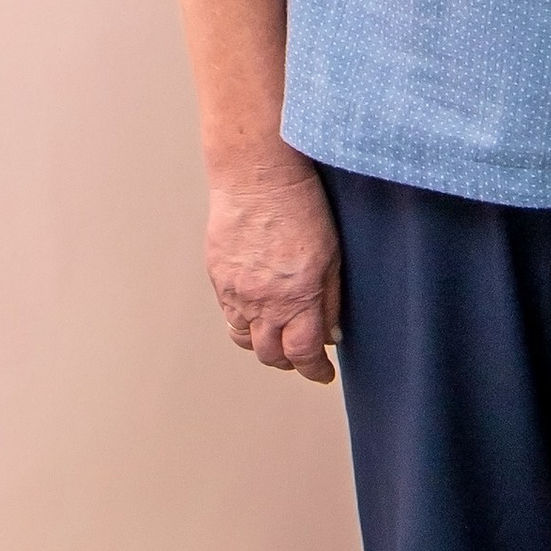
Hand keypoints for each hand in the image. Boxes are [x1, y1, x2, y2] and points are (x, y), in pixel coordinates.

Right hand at [204, 157, 340, 383]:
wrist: (256, 176)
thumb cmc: (299, 205)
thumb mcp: (332, 255)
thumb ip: (330, 299)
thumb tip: (330, 332)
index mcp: (297, 298)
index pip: (304, 353)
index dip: (315, 371)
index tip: (322, 374)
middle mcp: (262, 302)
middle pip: (272, 354)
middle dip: (290, 361)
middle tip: (302, 356)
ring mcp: (236, 292)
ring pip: (245, 340)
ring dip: (263, 345)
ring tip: (277, 337)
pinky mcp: (218, 277)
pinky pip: (228, 314)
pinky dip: (243, 322)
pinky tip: (256, 311)